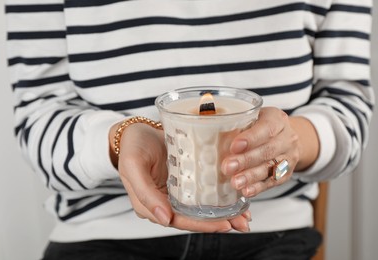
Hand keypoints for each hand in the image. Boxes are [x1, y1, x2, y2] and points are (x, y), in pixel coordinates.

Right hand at [112, 122, 250, 231]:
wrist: (136, 130)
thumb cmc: (132, 146)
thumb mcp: (134, 167)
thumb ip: (145, 194)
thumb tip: (164, 219)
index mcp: (150, 205)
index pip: (179, 220)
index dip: (202, 224)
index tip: (224, 224)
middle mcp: (165, 201)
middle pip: (193, 217)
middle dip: (218, 222)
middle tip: (242, 222)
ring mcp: (175, 191)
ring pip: (200, 208)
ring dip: (222, 212)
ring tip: (245, 215)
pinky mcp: (184, 179)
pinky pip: (201, 192)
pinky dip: (217, 196)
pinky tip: (233, 197)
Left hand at [221, 107, 317, 196]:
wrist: (286, 138)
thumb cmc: (262, 126)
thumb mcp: (253, 117)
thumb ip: (237, 124)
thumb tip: (209, 134)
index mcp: (277, 119)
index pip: (266, 128)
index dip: (250, 138)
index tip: (234, 146)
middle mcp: (286, 138)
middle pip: (267, 150)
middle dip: (245, 160)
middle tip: (227, 167)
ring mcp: (289, 157)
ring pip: (270, 168)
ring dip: (250, 176)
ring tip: (235, 182)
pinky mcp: (286, 174)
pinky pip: (272, 182)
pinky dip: (258, 187)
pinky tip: (246, 191)